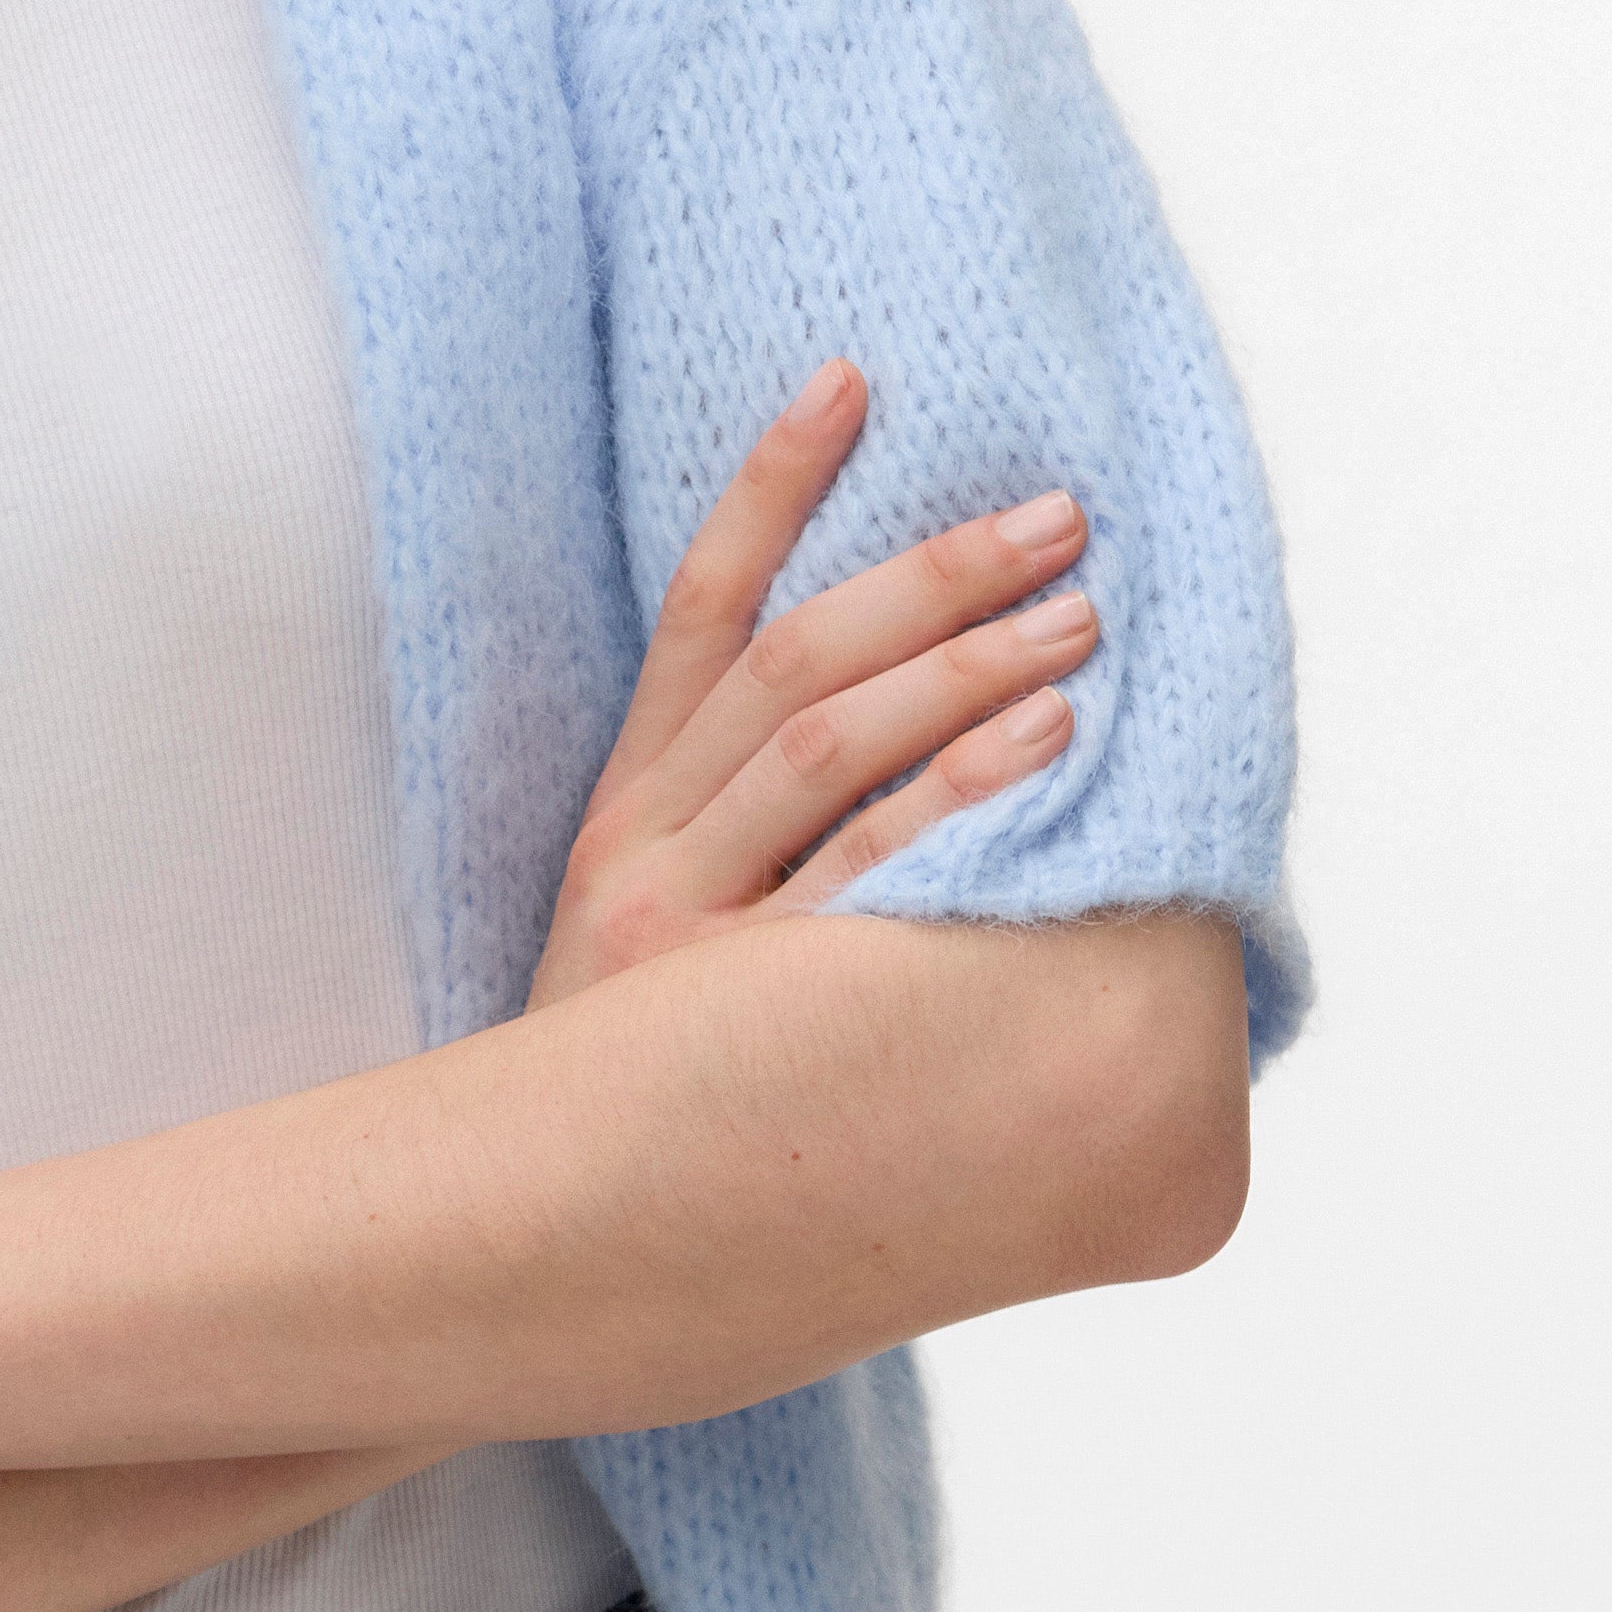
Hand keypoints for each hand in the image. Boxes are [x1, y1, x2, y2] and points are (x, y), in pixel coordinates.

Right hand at [532, 363, 1098, 1013]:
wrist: (532, 1237)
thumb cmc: (635, 1075)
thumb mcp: (649, 928)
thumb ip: (735, 820)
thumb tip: (894, 698)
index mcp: (623, 809)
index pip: (702, 610)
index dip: (771, 486)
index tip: (852, 375)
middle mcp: (645, 849)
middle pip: (792, 667)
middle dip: (930, 577)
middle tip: (1058, 518)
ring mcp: (686, 931)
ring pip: (827, 754)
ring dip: (962, 669)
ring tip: (1078, 616)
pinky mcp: (734, 1008)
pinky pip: (865, 883)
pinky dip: (958, 801)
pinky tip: (1047, 752)